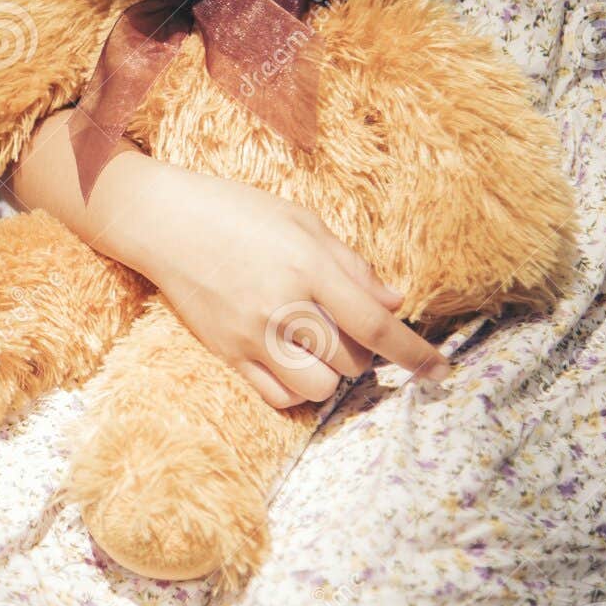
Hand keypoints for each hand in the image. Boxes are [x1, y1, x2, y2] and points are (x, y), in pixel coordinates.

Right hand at [91, 153, 450, 407]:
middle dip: (361, 353)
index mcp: (307, 266)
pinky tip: (291, 363)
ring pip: (317, 387)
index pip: (376, 324)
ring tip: (317, 350)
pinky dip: (295, 388)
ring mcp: (251, 333)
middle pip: (350, 361)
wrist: (163, 222)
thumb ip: (349, 264)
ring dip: (329, 375)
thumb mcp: (300, 221)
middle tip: (347, 331)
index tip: (441, 371)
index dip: (415, 354)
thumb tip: (394, 302)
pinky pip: (275, 395)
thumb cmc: (235, 211)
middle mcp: (282, 304)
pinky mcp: (226, 351)